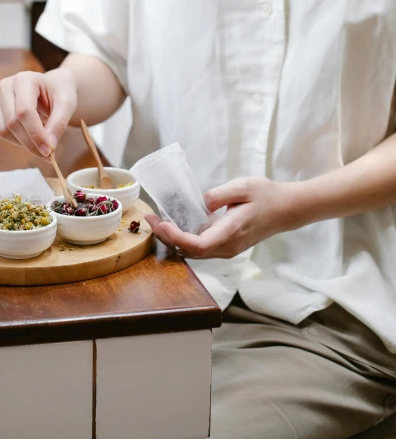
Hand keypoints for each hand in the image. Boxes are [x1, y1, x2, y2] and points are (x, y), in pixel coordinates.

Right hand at [0, 67, 77, 157]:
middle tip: (49, 155)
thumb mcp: (67, 104)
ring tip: (43, 148)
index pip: (25, 111)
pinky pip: (3, 132)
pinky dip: (19, 141)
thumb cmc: (61, 91)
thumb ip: (59, 123)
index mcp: (24, 79)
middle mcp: (6, 86)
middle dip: (31, 143)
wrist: (54, 85)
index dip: (36, 134)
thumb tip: (49, 146)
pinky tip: (34, 141)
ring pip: (5, 130)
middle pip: (13, 122)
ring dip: (24, 144)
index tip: (49, 151)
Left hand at [145, 177, 300, 258]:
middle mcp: (227, 246)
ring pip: (194, 252)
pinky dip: (184, 239)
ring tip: (157, 221)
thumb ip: (218, 195)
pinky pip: (201, 248)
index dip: (176, 238)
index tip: (162, 222)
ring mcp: (227, 249)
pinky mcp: (227, 245)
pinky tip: (175, 224)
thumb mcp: (243, 187)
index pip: (197, 246)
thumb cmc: (266, 195)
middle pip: (190, 252)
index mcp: (231, 232)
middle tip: (150, 218)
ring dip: (173, 239)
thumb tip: (200, 203)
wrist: (287, 209)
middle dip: (167, 237)